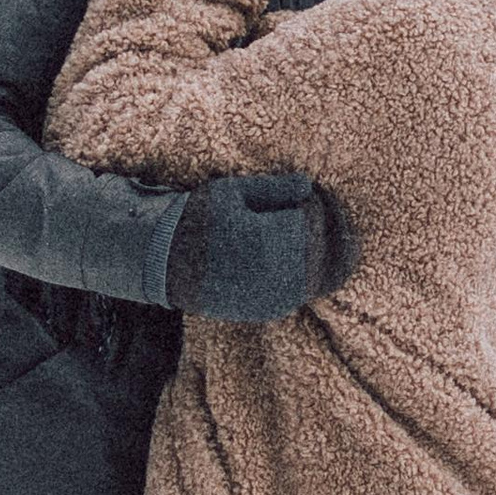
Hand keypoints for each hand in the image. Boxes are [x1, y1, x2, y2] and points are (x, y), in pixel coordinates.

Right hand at [165, 168, 359, 319]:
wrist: (165, 265)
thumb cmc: (198, 219)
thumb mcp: (232, 192)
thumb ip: (274, 188)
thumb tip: (309, 185)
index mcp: (271, 241)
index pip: (315, 217)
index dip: (314, 199)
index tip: (303, 189)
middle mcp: (280, 276)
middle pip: (329, 247)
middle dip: (328, 224)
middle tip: (315, 206)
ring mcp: (279, 298)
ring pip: (327, 273)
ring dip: (326, 249)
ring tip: (313, 228)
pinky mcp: (274, 310)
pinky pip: (309, 289)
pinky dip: (313, 269)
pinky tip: (301, 252)